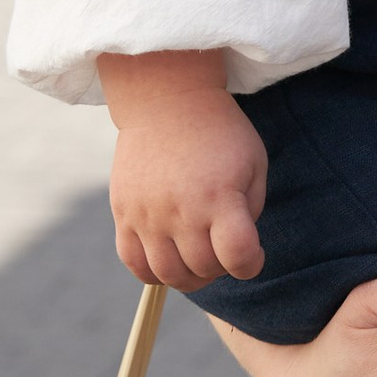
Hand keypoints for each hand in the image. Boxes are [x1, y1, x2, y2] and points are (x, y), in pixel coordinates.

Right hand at [101, 50, 269, 289]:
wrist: (167, 100)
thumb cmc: (219, 132)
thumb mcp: (253, 162)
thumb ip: (251, 210)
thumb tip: (236, 249)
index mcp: (219, 196)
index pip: (238, 255)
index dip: (251, 264)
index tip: (252, 255)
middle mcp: (181, 210)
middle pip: (203, 268)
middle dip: (221, 267)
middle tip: (223, 249)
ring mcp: (148, 214)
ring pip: (168, 274)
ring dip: (189, 276)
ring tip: (197, 257)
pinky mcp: (123, 213)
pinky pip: (134, 263)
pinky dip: (153, 272)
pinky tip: (168, 257)